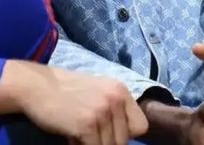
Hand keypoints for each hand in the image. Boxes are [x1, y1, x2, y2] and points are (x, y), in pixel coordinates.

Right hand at [5, 61, 147, 144]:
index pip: (141, 126)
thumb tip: (125, 136)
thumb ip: (115, 110)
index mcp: (122, 92)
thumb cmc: (68, 92)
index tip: (111, 136)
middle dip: (108, 143)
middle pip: (124, 140)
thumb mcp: (100, 93)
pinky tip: (72, 137)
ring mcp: (102, 112)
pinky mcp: (87, 124)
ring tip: (80, 136)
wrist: (40, 86)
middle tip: (90, 137)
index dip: (126, 135)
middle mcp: (116, 100)